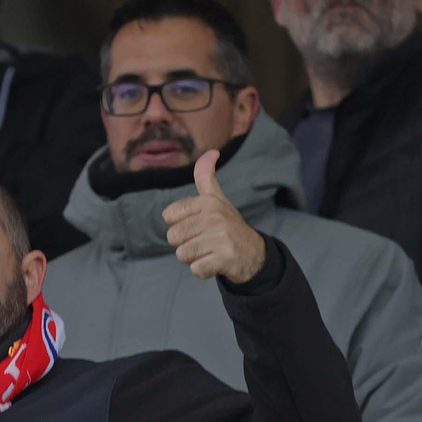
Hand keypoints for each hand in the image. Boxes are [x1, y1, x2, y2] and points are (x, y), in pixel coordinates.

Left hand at [162, 150, 266, 283]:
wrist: (253, 253)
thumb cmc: (227, 225)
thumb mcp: (216, 199)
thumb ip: (206, 177)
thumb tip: (211, 151)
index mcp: (207, 202)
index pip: (168, 216)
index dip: (179, 224)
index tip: (197, 224)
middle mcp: (214, 216)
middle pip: (173, 237)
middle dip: (185, 243)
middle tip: (204, 241)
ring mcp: (220, 237)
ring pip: (182, 255)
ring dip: (194, 258)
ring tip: (210, 251)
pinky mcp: (224, 258)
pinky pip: (195, 269)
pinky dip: (203, 271)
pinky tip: (216, 262)